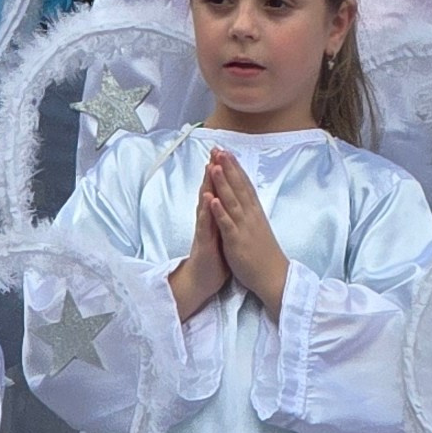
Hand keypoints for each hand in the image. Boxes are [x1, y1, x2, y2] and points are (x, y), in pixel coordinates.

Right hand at [169, 154, 233, 320]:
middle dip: (213, 172)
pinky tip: (207, 198)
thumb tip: (228, 203)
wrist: (202, 281)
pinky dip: (206, 211)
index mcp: (216, 217)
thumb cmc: (214, 259)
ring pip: (205, 204)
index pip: (219, 191)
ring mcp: (205, 230)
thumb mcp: (222, 234)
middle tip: (215, 151)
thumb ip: (223, 217)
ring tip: (210, 166)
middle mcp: (208, 220)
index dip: (223, 173)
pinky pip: (205, 225)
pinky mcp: (203, 242)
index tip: (227, 154)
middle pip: (211, 191)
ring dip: (208, 185)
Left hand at [203, 148, 289, 315]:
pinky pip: (227, 224)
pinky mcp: (237, 241)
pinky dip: (219, 211)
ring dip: (223, 183)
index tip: (227, 152)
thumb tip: (246, 199)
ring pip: (232, 201)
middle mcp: (250, 215)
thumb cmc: (264, 254)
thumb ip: (251, 213)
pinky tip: (212, 199)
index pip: (244, 185)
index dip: (235, 168)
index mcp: (255, 212)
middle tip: (219, 149)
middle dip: (228, 168)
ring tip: (214, 165)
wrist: (274, 277)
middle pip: (238, 187)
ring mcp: (244, 227)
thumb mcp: (258, 227)